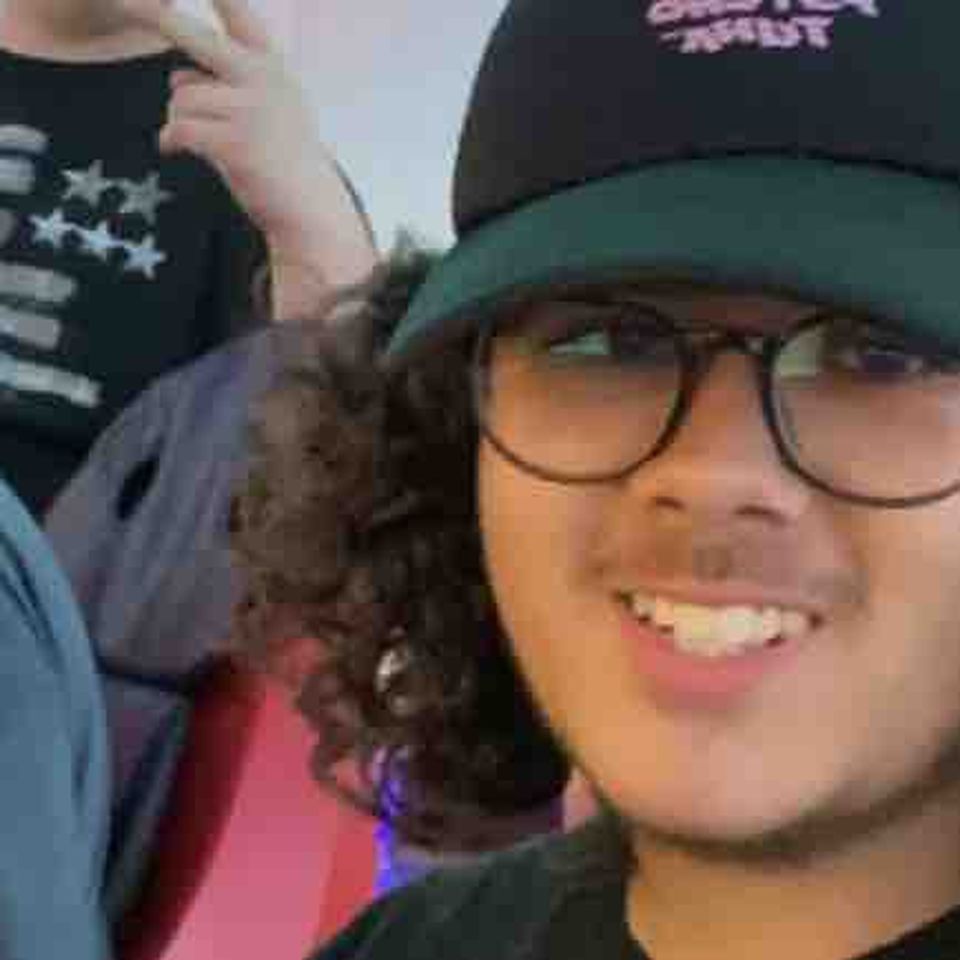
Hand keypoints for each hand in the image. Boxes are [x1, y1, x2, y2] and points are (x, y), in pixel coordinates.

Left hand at [118, 0, 377, 317]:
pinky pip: (178, 128)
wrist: (310, 211)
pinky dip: (171, 141)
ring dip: (179, 119)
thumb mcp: (276, 110)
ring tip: (201, 141)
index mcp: (273, 69)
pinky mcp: (232, 141)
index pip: (241, 15)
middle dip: (155, 14)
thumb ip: (238, 84)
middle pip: (191, 34)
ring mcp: (248, 109)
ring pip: (180, 97)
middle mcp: (261, 80)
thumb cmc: (287, 164)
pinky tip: (178, 152)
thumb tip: (178, 78)